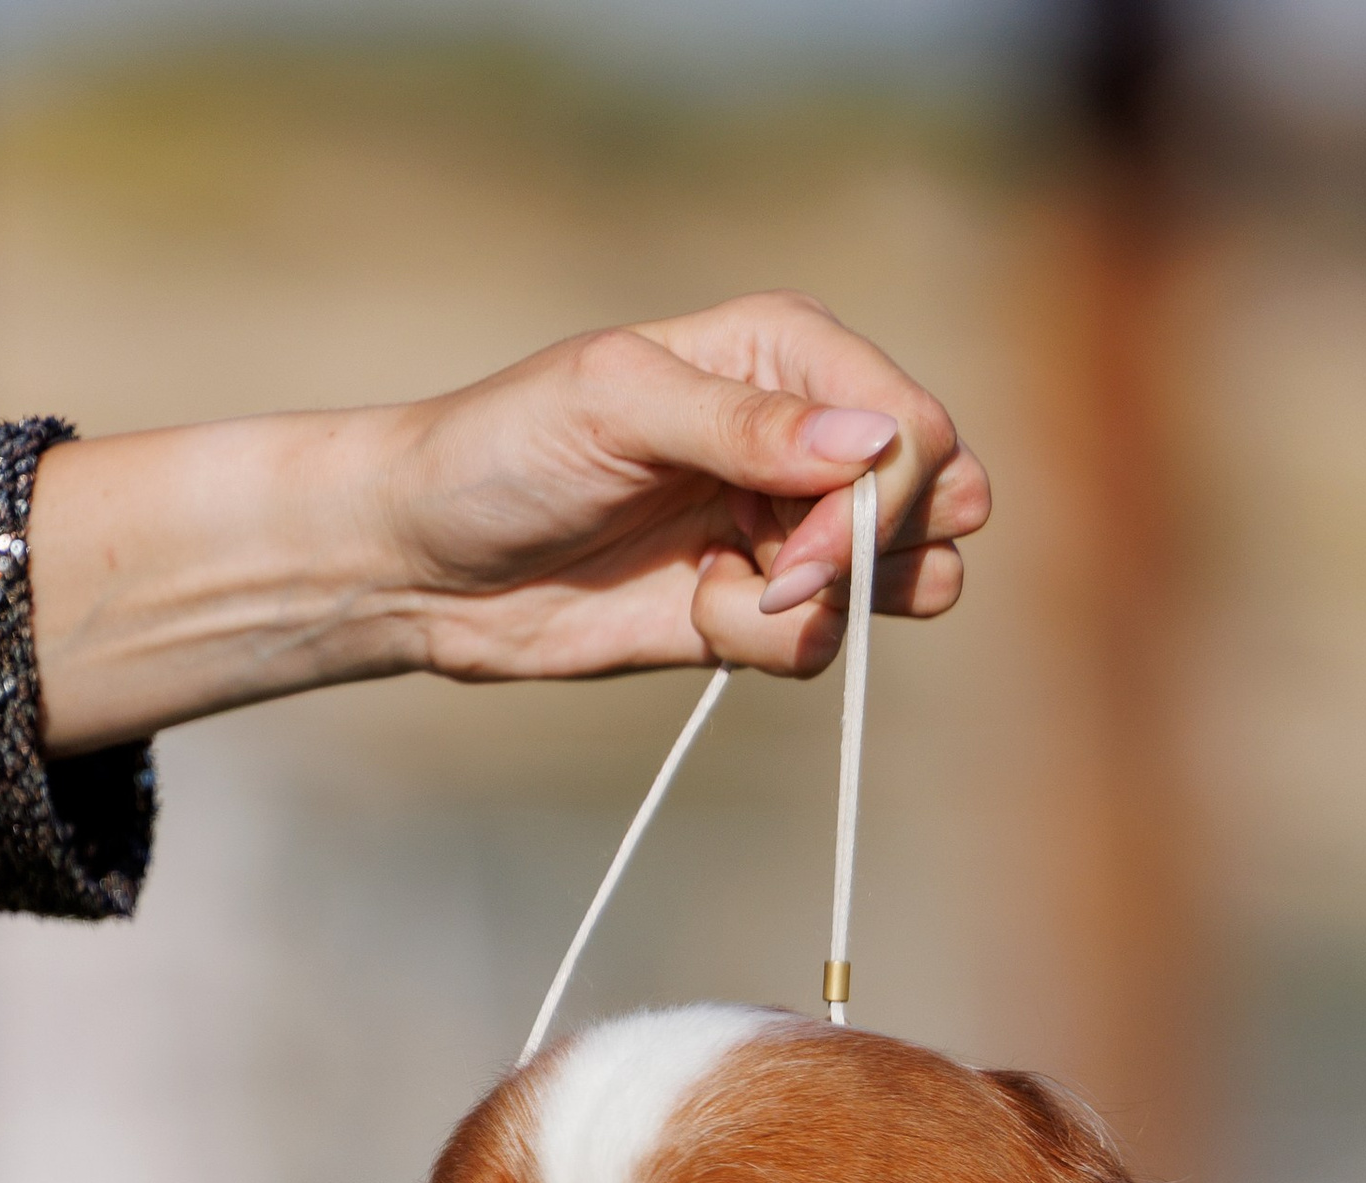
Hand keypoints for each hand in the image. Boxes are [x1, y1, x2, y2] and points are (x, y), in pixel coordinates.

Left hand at [29, 292, 988, 752]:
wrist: (426, 563)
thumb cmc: (501, 451)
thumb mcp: (616, 407)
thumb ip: (744, 425)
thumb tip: (873, 440)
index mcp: (787, 352)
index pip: (913, 425)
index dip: (882, 497)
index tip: (797, 546)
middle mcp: (806, 433)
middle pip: (939, 500)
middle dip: (871, 553)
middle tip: (778, 573)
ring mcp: (788, 525)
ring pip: (903, 583)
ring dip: (824, 607)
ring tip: (727, 589)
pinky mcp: (760, 610)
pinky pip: (826, 647)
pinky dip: (766, 644)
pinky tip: (692, 610)